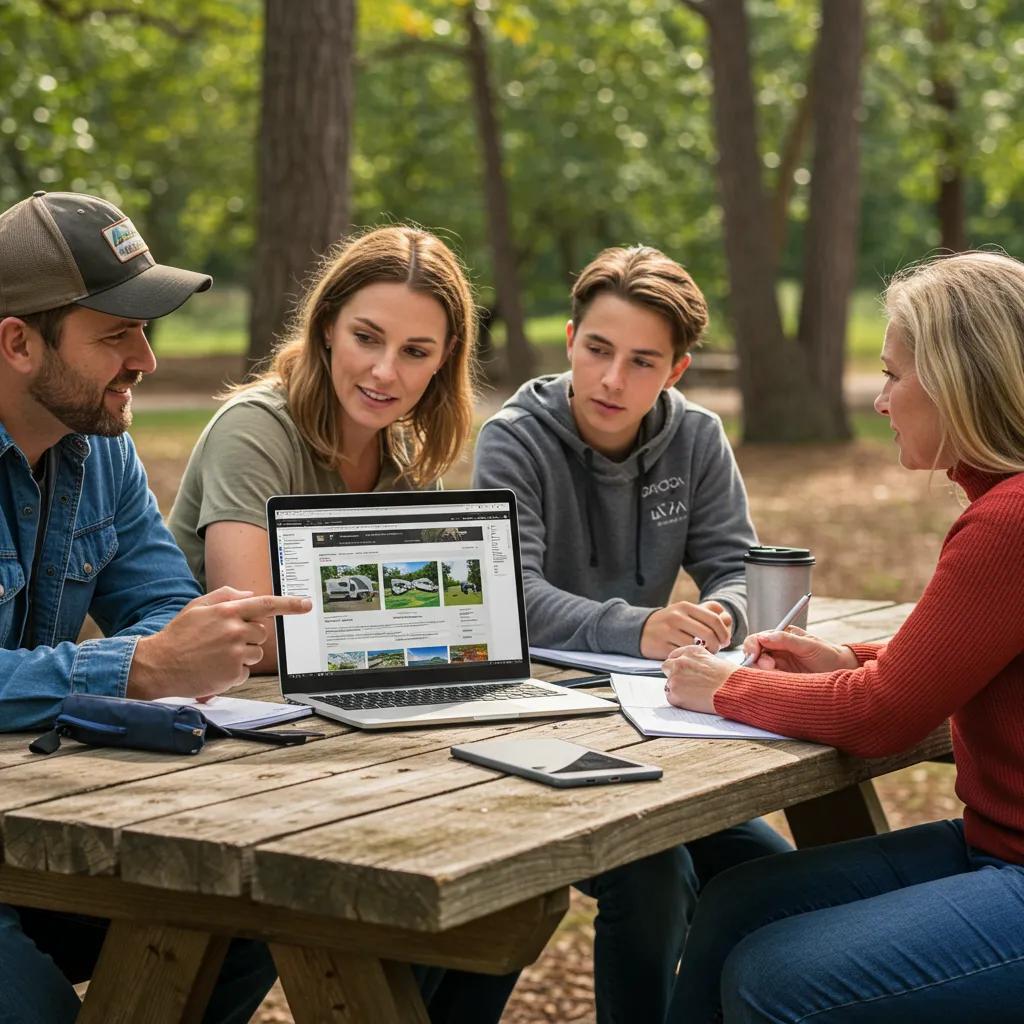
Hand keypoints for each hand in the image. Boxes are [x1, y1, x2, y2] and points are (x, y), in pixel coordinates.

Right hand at [128, 587, 312, 699]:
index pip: (266, 604)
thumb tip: (249, 594)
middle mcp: (234, 630)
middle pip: (261, 632)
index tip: (307, 604)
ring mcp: (235, 653)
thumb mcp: (197, 607)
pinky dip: (234, 672)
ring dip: (242, 655)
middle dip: (248, 636)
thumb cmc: (178, 636)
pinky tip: (215, 668)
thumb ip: (225, 597)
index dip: (290, 604)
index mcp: (227, 611)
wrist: (158, 665)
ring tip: (216, 655)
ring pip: (256, 652)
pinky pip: (246, 671)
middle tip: (223, 640)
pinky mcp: (233, 673)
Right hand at [641, 600, 732, 658]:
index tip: (725, 640)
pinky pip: (682, 654)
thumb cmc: (670, 623)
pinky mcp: (660, 646)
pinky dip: (689, 657)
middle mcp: (676, 617)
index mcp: (685, 607)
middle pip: (708, 633)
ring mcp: (667, 631)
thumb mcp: (686, 612)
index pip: (714, 619)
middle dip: (717, 645)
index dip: (724, 632)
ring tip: (702, 653)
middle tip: (716, 649)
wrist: (641, 629)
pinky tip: (689, 655)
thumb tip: (728, 618)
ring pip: (696, 646)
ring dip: (703, 653)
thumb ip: (708, 612)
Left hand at [661, 644, 737, 712]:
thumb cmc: (730, 677)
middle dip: (674, 674)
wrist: (734, 690)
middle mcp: (680, 662)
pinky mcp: (675, 693)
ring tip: (695, 694)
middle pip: (667, 667)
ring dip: (678, 688)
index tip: (685, 672)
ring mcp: (675, 677)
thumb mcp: (713, 660)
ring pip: (669, 683)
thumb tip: (693, 670)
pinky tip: (694, 701)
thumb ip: (698, 662)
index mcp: (690, 651)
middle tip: (687, 683)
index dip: (680, 665)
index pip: (675, 656)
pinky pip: (671, 698)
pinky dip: (680, 701)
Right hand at [741, 625, 858, 673]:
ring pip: (759, 669)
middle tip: (771, 666)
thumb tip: (764, 637)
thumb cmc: (829, 654)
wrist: (843, 672)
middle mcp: (777, 650)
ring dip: (763, 672)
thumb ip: (786, 640)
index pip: (757, 639)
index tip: (754, 654)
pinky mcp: (782, 679)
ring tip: (779, 674)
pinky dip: (770, 681)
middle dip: (757, 661)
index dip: (752, 646)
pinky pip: (768, 680)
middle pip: (754, 655)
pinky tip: (782, 681)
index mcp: (781, 637)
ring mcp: (779, 665)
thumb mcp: (809, 645)